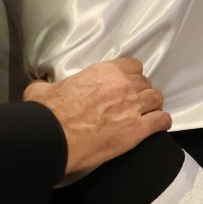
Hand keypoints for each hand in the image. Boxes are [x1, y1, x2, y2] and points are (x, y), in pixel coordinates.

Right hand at [24, 57, 169, 178]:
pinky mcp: (137, 130)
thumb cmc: (48, 113)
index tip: (126, 84)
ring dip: (153, 105)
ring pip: (156, 99)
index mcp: (104, 71)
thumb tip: (41, 85)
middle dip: (141, 92)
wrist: (54, 138)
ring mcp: (133, 107)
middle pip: (145, 83)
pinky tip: (157, 126)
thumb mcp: (42, 89)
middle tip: (133, 103)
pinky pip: (161, 121)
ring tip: (147, 113)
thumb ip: (47, 84)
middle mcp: (123, 85)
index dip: (131, 75)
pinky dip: (161, 122)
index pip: (132, 65)